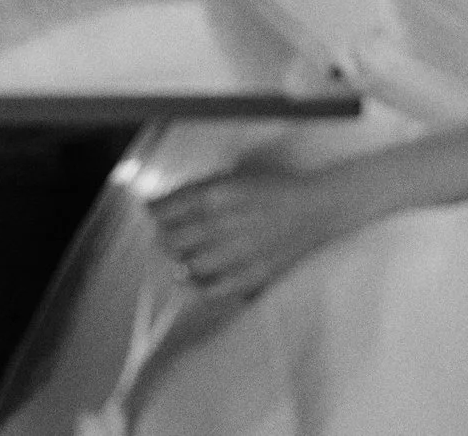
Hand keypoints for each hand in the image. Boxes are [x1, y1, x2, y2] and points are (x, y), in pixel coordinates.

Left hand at [145, 164, 363, 302]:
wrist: (315, 210)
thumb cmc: (270, 190)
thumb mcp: (231, 179)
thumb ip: (195, 191)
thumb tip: (155, 206)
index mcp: (218, 194)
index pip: (167, 209)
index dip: (154, 213)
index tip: (152, 214)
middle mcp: (225, 223)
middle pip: (172, 239)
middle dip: (162, 238)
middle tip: (163, 237)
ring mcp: (239, 253)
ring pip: (187, 265)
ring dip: (177, 260)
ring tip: (179, 255)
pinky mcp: (253, 275)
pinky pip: (212, 288)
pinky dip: (196, 284)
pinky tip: (193, 277)